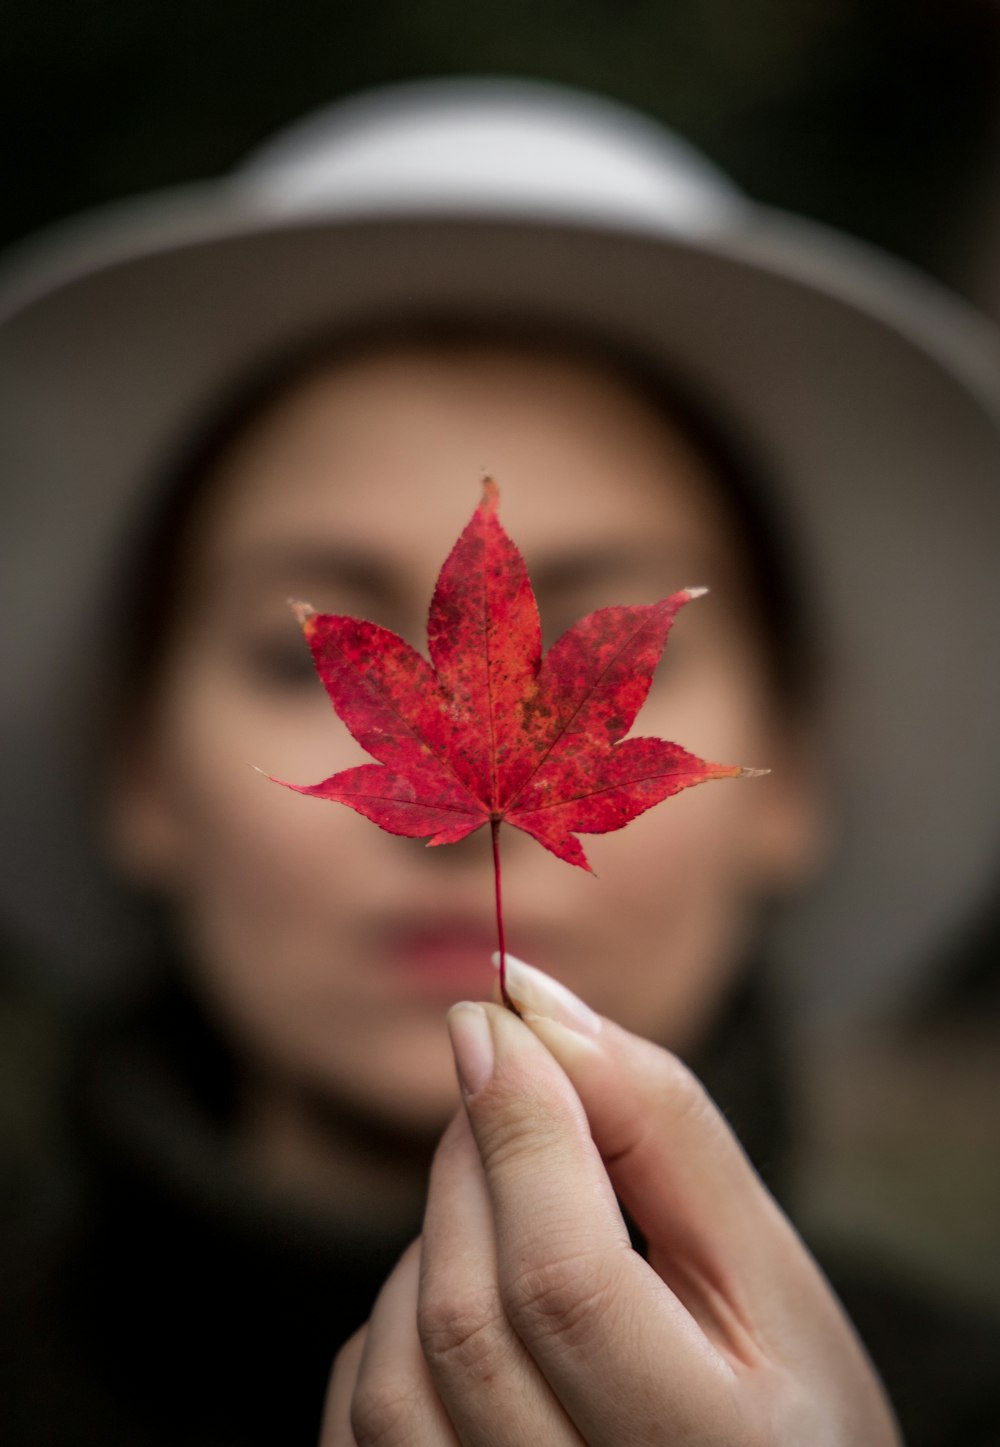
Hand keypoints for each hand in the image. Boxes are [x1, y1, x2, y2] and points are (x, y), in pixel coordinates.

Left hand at [322, 956, 900, 1444]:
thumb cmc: (780, 1401)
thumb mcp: (764, 1269)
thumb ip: (661, 1128)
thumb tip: (533, 1003)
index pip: (564, 1279)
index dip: (517, 1130)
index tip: (493, 1018)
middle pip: (467, 1317)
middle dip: (471, 1161)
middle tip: (505, 1086)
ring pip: (397, 1374)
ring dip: (432, 1245)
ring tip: (508, 1208)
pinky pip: (359, 1421)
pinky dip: (394, 1326)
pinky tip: (471, 1298)